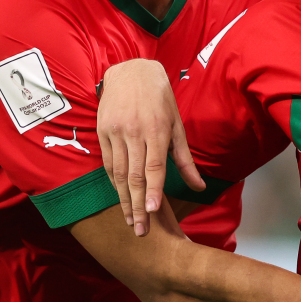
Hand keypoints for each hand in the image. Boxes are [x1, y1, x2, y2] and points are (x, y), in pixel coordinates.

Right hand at [95, 59, 205, 235]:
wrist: (131, 71)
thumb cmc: (160, 99)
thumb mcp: (177, 125)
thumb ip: (185, 159)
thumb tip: (199, 187)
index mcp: (156, 130)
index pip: (154, 167)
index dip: (153, 191)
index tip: (152, 212)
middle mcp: (134, 132)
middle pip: (134, 176)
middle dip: (137, 206)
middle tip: (140, 230)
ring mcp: (115, 132)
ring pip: (118, 173)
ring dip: (123, 200)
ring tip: (130, 221)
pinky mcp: (102, 131)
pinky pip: (107, 162)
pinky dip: (113, 182)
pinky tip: (119, 198)